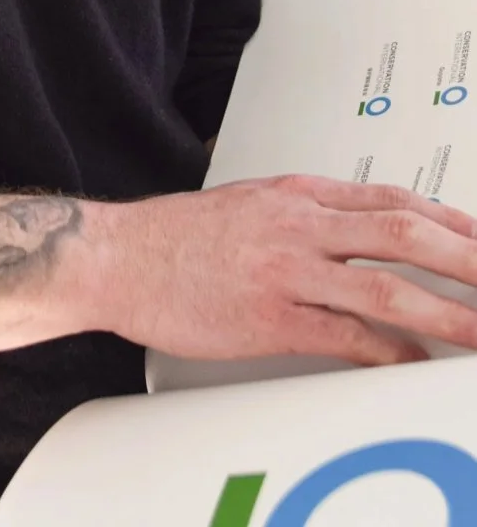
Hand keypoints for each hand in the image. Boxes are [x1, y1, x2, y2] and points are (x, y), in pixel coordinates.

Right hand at [95, 174, 476, 366]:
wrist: (115, 255)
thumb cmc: (177, 237)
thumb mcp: (253, 203)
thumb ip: (309, 215)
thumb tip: (362, 232)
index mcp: (299, 193)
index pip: (396, 200)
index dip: (453, 222)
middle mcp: (300, 224)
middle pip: (406, 234)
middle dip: (467, 259)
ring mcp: (286, 270)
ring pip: (386, 286)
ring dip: (447, 312)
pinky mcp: (268, 318)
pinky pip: (344, 335)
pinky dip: (389, 351)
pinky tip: (415, 362)